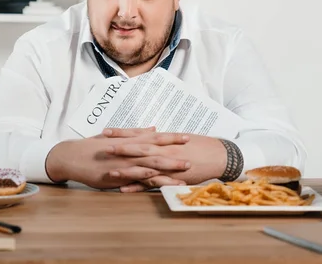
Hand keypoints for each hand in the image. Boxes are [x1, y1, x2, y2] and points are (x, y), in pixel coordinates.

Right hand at [45, 127, 189, 189]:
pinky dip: (151, 182)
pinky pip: (137, 179)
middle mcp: (130, 151)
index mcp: (131, 141)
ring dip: (169, 170)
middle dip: (175, 155)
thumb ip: (136, 132)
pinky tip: (162, 185)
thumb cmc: (94, 146)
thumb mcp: (116, 136)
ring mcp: (125, 164)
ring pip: (151, 167)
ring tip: (184, 175)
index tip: (188, 137)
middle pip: (157, 152)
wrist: (73, 156)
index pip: (155, 138)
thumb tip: (154, 128)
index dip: (172, 138)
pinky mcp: (119, 176)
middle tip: (193, 158)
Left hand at [103, 130, 226, 191]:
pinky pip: (152, 183)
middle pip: (138, 149)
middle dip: (120, 148)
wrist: (219, 155)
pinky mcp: (172, 178)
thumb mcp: (179, 139)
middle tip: (102, 147)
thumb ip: (162, 138)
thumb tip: (150, 132)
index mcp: (163, 140)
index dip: (122, 133)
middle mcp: (163, 151)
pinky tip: (125, 189)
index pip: (139, 134)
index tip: (106, 131)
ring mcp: (167, 165)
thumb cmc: (200, 145)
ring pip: (144, 167)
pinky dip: (138, 187)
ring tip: (109, 171)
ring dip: (126, 169)